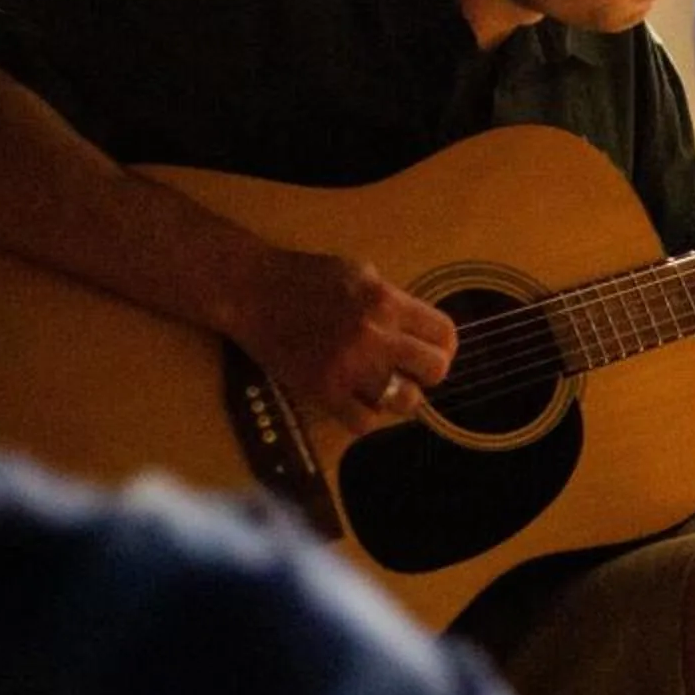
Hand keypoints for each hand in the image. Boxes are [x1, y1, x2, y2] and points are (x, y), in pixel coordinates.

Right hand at [223, 245, 458, 434]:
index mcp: (387, 302)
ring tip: (387, 389)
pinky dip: (367, 417)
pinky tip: (359, 403)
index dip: (443, 346)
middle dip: (427, 373)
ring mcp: (349, 366)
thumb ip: (392, 299)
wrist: (250, 290)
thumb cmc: (304, 276)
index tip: (433, 350)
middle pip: (435, 370)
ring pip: (406, 401)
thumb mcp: (359, 272)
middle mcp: (375, 335)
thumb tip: (419, 327)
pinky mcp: (322, 390)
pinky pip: (364, 422)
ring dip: (401, 398)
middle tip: (411, 372)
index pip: (444, 334)